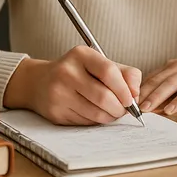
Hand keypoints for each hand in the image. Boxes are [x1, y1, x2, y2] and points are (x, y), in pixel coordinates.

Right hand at [3, 46, 140, 125]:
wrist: (39, 82)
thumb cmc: (78, 72)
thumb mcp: (100, 64)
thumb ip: (124, 73)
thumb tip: (136, 94)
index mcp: (81, 55)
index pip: (108, 71)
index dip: (124, 89)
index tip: (131, 99)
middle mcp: (67, 72)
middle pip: (103, 96)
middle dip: (119, 108)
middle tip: (124, 110)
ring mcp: (58, 93)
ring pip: (95, 113)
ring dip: (110, 117)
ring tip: (112, 112)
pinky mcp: (55, 112)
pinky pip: (85, 122)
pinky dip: (96, 121)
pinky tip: (95, 114)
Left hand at [138, 54, 176, 115]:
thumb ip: (167, 84)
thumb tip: (147, 99)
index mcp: (172, 66)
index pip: (151, 78)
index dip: (138, 90)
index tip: (127, 102)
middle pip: (158, 80)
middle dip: (144, 94)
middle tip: (132, 107)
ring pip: (171, 84)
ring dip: (157, 97)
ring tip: (147, 109)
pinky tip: (171, 109)